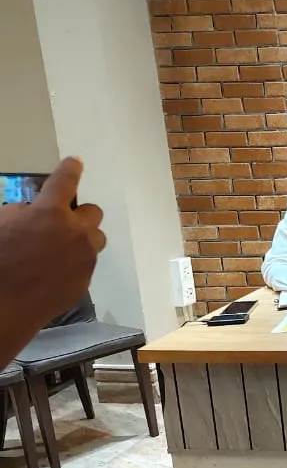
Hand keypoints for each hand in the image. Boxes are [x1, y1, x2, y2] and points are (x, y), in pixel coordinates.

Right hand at [0, 157, 104, 325]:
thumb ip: (23, 212)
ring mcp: (85, 257)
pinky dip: (74, 262)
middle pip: (93, 212)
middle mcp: (75, 232)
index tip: (75, 162)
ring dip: (82, 238)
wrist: (4, 305)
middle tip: (60, 223)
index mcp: (50, 212)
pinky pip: (87, 263)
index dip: (70, 169)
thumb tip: (34, 212)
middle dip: (78, 215)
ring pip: (96, 238)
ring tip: (60, 249)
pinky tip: (54, 272)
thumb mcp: (1, 223)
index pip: (65, 181)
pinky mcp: (86, 279)